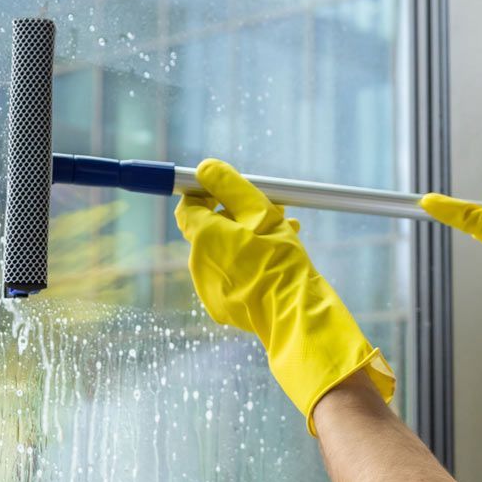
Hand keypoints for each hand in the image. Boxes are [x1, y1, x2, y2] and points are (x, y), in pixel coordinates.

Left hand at [175, 159, 394, 433]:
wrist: (293, 314)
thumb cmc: (280, 261)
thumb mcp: (262, 213)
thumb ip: (230, 186)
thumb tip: (205, 167)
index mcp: (203, 236)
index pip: (189, 205)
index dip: (206, 193)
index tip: (229, 191)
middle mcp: (197, 262)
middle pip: (209, 228)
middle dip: (235, 217)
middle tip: (269, 212)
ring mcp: (207, 287)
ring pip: (222, 252)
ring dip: (245, 241)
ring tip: (281, 238)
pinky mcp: (221, 306)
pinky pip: (228, 277)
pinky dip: (246, 266)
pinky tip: (274, 265)